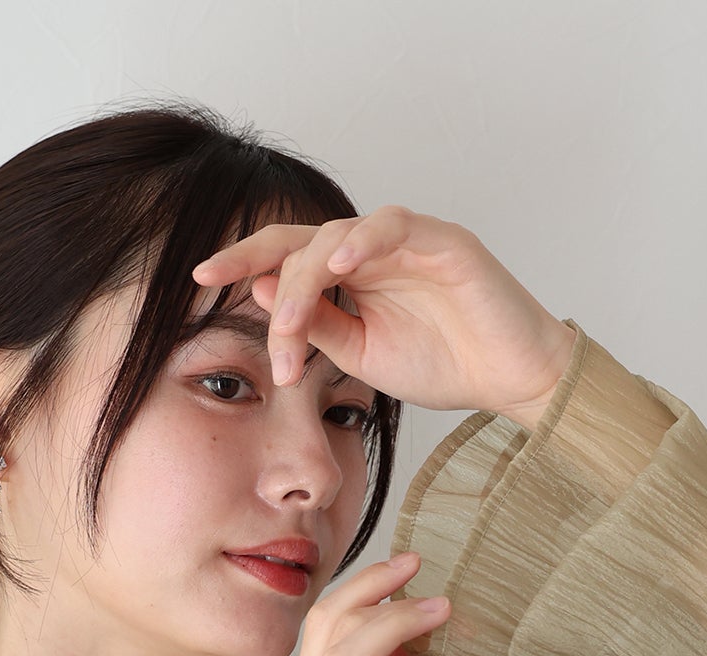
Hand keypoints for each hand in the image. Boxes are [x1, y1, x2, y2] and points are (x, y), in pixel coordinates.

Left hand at [192, 204, 578, 422]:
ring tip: (286, 323)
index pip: (284, 257)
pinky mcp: (443, 241)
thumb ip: (315, 325)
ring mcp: (407, 240)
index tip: (197, 282)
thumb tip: (261, 291)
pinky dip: (363, 239)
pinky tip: (338, 263)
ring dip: (305, 278)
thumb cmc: (442, 364)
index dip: (240, 262)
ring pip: (337, 234)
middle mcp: (372, 249)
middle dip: (257, 268)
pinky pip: (394, 226)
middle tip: (229, 303)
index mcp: (349, 276)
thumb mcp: (360, 356)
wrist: (509, 378)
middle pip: (300, 240)